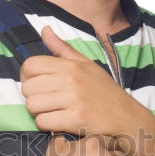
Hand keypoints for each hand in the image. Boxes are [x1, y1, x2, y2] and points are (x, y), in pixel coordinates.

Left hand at [21, 26, 142, 137]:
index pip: (30, 65)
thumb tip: (44, 30)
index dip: (28, 77)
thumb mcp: (86, 64)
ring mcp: (73, 99)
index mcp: (71, 65)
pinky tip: (59, 123)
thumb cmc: (104, 91)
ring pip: (32, 106)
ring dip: (39, 112)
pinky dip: (47, 126)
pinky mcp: (76, 119)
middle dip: (33, 97)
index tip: (38, 85)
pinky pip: (43, 122)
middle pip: (27, 88)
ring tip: (53, 112)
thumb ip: (62, 48)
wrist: (126, 116)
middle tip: (47, 102)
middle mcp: (71, 80)